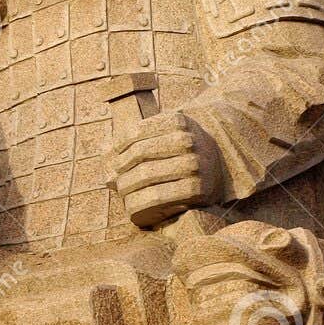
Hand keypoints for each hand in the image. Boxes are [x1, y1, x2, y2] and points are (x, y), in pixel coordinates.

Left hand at [110, 110, 221, 227]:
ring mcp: (195, 165)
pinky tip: (130, 203)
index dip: (117, 146)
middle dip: (120, 166)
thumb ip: (133, 141)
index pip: (135, 132)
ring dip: (126, 185)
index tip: (113, 158)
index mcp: (178, 121)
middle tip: (114, 176)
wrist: (218, 166)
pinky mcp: (198, 189)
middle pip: (139, 153)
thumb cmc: (180, 151)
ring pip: (145, 175)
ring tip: (120, 189)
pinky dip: (137, 202)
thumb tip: (105, 158)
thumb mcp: (163, 135)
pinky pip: (157, 197)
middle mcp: (189, 140)